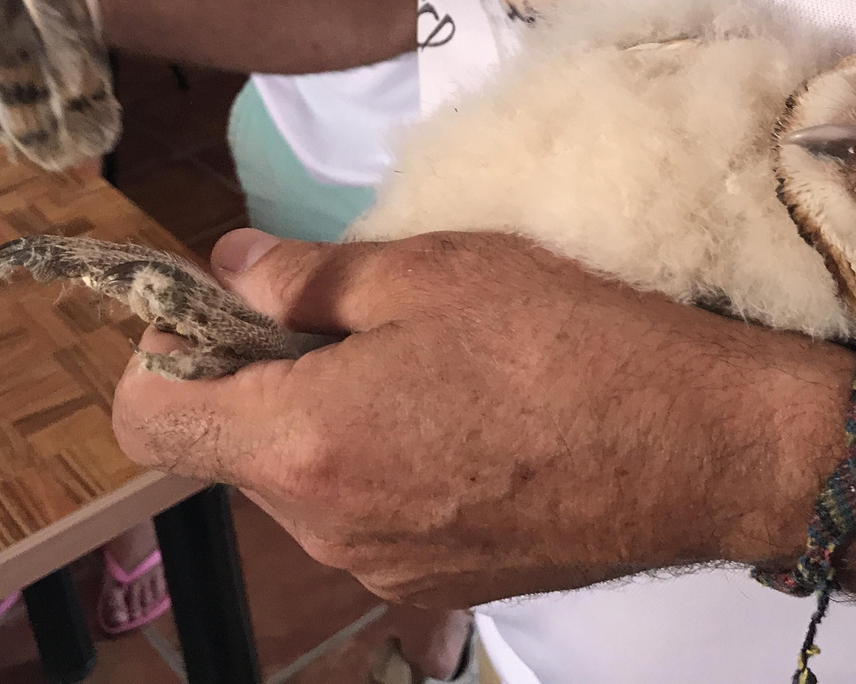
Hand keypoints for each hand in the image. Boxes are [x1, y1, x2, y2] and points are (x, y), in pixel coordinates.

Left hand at [112, 228, 855, 607]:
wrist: (706, 447)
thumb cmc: (569, 339)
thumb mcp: (432, 269)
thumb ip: (308, 277)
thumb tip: (228, 267)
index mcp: (304, 441)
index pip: (150, 421)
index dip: (163, 353)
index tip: (225, 309)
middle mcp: (325, 526)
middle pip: (235, 450)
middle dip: (263, 379)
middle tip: (353, 315)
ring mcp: (385, 569)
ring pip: (307, 486)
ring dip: (332, 424)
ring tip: (431, 366)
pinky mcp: (444, 586)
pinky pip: (373, 520)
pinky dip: (388, 468)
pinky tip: (473, 422)